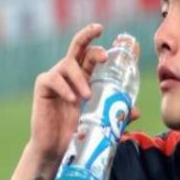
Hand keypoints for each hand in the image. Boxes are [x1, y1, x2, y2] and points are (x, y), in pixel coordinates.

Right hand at [29, 23, 106, 163]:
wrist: (57, 149)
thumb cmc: (78, 132)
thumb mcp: (101, 121)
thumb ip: (117, 115)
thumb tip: (136, 111)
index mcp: (85, 76)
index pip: (93, 54)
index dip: (103, 46)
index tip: (118, 40)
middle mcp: (71, 73)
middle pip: (79, 46)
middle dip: (88, 36)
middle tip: (99, 31)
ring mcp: (56, 78)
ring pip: (68, 63)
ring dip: (80, 77)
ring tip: (87, 96)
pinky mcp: (43, 86)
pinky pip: (53, 79)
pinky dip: (65, 87)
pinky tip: (72, 99)